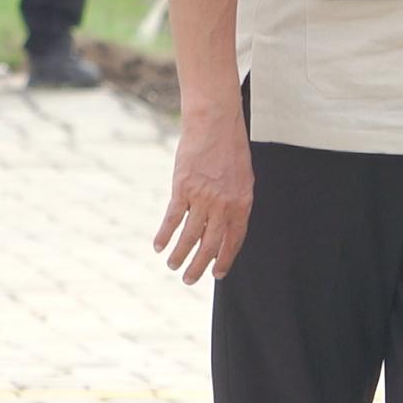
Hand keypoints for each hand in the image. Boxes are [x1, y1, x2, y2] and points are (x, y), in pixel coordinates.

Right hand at [155, 110, 252, 284]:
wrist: (215, 123)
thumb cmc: (231, 149)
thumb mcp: (243, 178)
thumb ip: (236, 203)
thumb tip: (227, 228)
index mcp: (242, 203)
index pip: (234, 240)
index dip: (225, 259)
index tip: (217, 274)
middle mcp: (223, 204)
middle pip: (210, 244)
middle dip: (199, 266)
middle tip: (189, 280)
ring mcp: (202, 197)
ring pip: (190, 236)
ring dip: (180, 255)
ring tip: (174, 267)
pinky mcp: (183, 188)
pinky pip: (172, 218)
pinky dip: (164, 234)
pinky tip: (159, 247)